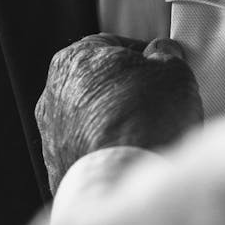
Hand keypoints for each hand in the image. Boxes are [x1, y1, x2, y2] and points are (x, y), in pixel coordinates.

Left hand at [35, 34, 202, 193]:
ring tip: (149, 137)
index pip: (114, 47)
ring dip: (117, 126)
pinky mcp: (58, 170)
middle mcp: (53, 94)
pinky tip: (133, 160)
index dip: (145, 59)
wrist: (123, 178)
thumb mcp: (172, 71)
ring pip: (93, 122)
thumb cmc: (146, 118)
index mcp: (74, 58)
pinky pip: (90, 155)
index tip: (163, 71)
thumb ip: (166, 55)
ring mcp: (51, 135)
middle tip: (160, 105)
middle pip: (100, 85)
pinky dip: (109, 155)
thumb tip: (163, 54)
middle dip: (128, 94)